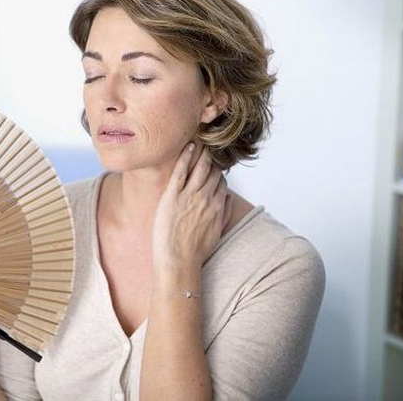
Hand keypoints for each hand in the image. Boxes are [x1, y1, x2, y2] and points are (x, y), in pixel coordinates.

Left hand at [152, 142, 232, 275]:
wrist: (178, 262)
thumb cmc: (196, 251)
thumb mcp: (217, 232)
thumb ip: (224, 213)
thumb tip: (228, 198)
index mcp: (218, 206)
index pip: (221, 181)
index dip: (218, 171)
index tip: (214, 164)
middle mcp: (206, 198)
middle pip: (213, 171)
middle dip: (212, 157)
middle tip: (209, 144)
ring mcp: (190, 196)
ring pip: (200, 167)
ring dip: (202, 152)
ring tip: (201, 140)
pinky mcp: (173, 196)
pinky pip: (182, 171)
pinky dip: (186, 156)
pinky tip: (189, 146)